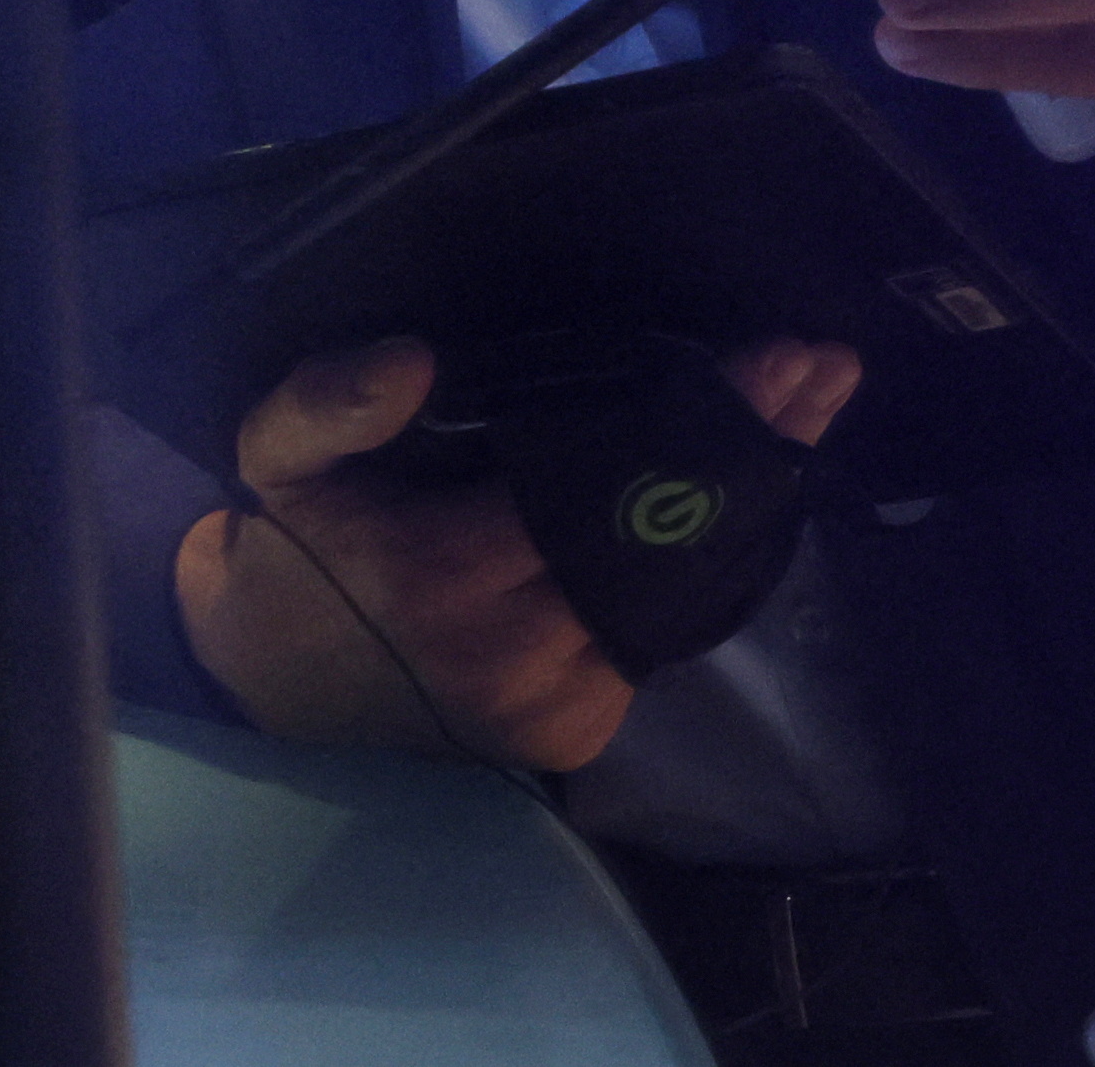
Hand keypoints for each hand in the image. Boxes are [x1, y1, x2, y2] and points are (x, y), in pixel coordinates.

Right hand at [173, 333, 861, 767]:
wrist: (272, 681)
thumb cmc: (290, 547)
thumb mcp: (272, 454)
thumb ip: (326, 401)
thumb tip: (416, 361)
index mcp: (446, 572)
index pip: (606, 487)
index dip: (700, 425)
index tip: (780, 360)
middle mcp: (517, 651)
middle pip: (669, 538)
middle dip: (753, 449)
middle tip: (822, 371)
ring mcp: (555, 705)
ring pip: (677, 591)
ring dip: (742, 505)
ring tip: (799, 414)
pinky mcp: (575, 734)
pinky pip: (655, 632)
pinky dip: (695, 565)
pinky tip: (733, 495)